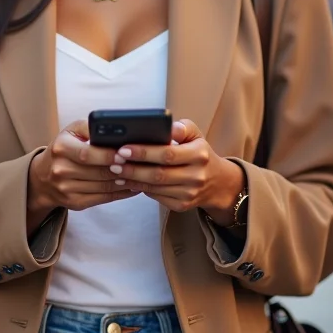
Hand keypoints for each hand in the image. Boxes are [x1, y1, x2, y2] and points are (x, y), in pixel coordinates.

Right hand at [28, 120, 135, 220]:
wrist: (43, 176)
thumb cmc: (64, 148)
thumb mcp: (72, 131)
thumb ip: (91, 127)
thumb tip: (115, 130)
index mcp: (61, 148)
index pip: (87, 153)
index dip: (108, 155)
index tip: (125, 154)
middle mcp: (61, 170)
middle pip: (98, 172)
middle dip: (122, 169)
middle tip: (140, 165)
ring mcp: (66, 189)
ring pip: (103, 187)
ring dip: (125, 182)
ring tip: (140, 175)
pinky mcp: (74, 203)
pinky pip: (103, 198)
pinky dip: (120, 193)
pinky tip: (132, 186)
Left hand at [107, 119, 244, 222]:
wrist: (218, 183)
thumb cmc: (199, 153)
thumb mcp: (196, 135)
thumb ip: (181, 128)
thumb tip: (167, 126)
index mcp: (199, 154)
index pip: (168, 153)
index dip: (144, 152)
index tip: (123, 148)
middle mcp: (196, 175)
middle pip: (158, 173)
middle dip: (133, 168)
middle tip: (114, 161)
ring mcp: (189, 193)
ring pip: (155, 187)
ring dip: (132, 179)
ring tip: (115, 171)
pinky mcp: (182, 205)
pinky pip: (157, 197)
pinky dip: (141, 189)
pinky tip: (128, 181)